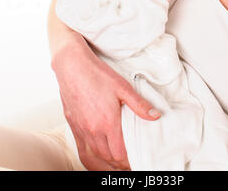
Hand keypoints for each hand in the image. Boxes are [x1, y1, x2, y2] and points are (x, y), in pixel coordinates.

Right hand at [52, 36, 160, 169]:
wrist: (72, 65)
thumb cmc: (97, 74)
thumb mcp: (123, 87)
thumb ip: (139, 105)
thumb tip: (155, 116)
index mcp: (108, 123)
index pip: (120, 153)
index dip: (129, 160)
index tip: (136, 159)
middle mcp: (93, 130)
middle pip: (108, 156)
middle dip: (119, 161)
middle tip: (129, 159)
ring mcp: (81, 128)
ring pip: (95, 153)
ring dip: (106, 158)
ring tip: (116, 157)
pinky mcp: (72, 123)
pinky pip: (81, 148)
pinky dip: (91, 155)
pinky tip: (96, 154)